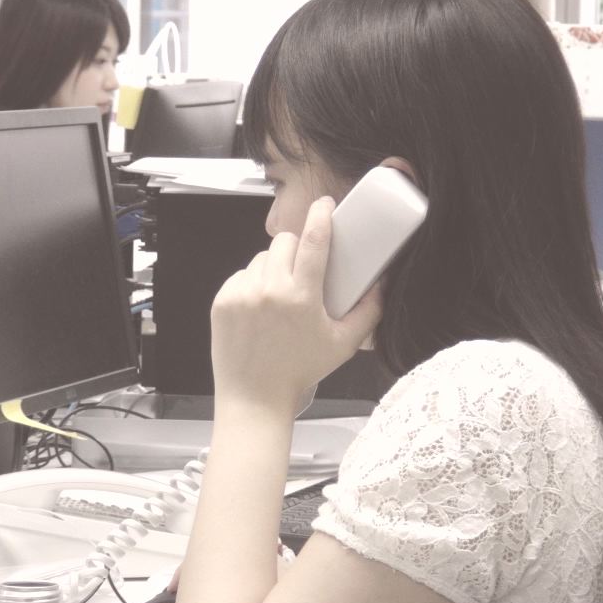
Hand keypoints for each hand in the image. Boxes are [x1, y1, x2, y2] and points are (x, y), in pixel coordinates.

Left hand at [209, 196, 383, 416]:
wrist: (254, 397)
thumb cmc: (299, 372)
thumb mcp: (343, 345)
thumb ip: (368, 312)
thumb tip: (380, 285)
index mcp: (301, 297)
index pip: (314, 241)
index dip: (321, 216)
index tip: (324, 204)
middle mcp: (269, 290)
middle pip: (285, 243)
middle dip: (296, 250)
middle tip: (302, 271)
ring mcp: (242, 294)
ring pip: (261, 259)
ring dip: (273, 268)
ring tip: (279, 296)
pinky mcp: (222, 301)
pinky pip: (241, 275)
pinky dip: (252, 284)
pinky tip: (259, 308)